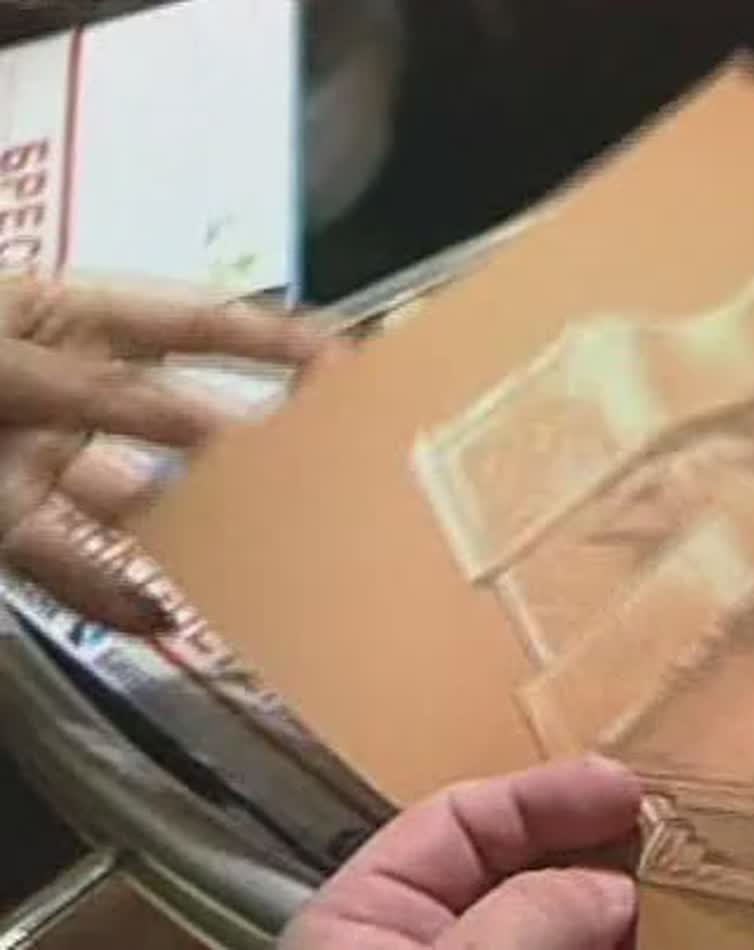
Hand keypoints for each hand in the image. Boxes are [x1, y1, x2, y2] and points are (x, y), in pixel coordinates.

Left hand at [0, 278, 337, 631]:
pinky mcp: (6, 522)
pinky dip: (111, 594)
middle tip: (320, 478)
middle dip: (250, 447)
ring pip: (135, 501)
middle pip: (181, 420)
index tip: (351, 365)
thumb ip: (87, 385)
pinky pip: (68, 564)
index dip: (276, 338)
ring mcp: (38, 458)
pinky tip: (162, 615)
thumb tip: (201, 425)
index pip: (197, 326)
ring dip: (192, 530)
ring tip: (260, 556)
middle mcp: (71, 390)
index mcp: (74, 319)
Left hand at [281, 757, 641, 949]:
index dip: (547, 794)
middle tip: (667, 841)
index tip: (626, 789)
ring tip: (678, 896)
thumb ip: (523, 918)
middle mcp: (420, 940)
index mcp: (365, 914)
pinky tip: (651, 938)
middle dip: (593, 851)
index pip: (461, 819)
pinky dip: (610, 949)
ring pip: (554, 924)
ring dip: (612, 908)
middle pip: (518, 869)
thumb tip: (615, 886)